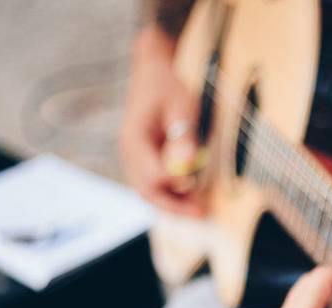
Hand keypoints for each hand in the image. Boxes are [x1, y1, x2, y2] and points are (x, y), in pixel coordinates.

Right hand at [120, 25, 204, 216]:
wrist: (152, 70)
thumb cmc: (168, 85)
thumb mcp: (182, 105)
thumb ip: (183, 134)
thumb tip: (186, 162)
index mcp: (135, 139)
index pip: (151, 174)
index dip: (175, 183)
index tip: (197, 184)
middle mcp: (129, 152)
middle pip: (147, 191)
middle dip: (175, 206)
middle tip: (203, 214)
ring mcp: (133, 157)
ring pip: (149, 192)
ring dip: (173, 203)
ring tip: (200, 208)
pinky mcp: (142, 159)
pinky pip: (153, 184)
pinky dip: (170, 193)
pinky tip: (191, 194)